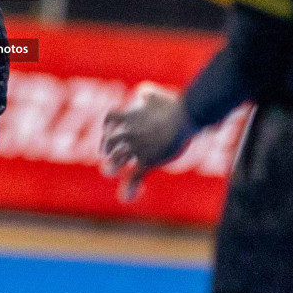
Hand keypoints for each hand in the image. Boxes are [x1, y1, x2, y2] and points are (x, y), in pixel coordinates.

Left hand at [101, 82, 195, 201]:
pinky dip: (129, 188)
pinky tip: (125, 197)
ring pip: (117, 161)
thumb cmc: (175, 106)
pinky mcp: (148, 161)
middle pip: (109, 143)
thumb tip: (144, 94)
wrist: (185, 117)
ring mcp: (137, 148)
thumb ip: (149, 96)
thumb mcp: (158, 97)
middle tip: (107, 154)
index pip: (109, 119)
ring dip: (111, 167)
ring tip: (109, 170)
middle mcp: (129, 133)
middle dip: (106, 149)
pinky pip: (134, 178)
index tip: (109, 130)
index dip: (107, 126)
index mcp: (131, 117)